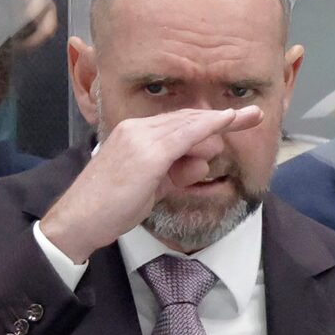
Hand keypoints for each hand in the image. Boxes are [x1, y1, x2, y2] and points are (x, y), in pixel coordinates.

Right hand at [38, 108, 261, 263]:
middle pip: (188, 118)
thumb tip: (197, 165)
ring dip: (220, 123)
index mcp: (135, 136)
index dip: (208, 122)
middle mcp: (137, 130)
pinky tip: (226, 121)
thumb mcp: (149, 190)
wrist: (80, 220)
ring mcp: (141, 138)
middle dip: (223, 117)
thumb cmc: (109, 209)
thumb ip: (173, 175)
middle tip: (255, 114)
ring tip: (246, 121)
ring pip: (188, 123)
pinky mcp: (147, 152)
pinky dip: (207, 125)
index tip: (234, 120)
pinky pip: (183, 133)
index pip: (179, 124)